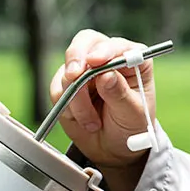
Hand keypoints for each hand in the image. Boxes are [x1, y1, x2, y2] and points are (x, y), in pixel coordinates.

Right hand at [48, 28, 157, 190]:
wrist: (113, 148)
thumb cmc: (130, 127)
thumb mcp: (132, 113)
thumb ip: (120, 93)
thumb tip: (106, 75)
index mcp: (132, 59)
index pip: (115, 46)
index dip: (104, 51)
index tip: (95, 62)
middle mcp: (107, 58)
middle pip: (85, 42)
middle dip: (77, 58)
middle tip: (74, 76)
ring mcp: (85, 70)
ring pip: (68, 71)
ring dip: (77, 100)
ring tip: (93, 122)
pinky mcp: (67, 84)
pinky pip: (57, 88)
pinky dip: (67, 107)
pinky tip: (82, 119)